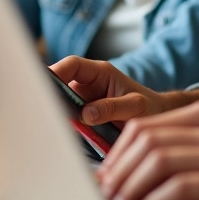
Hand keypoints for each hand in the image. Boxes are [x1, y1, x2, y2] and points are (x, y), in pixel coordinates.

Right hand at [49, 56, 172, 125]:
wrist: (156, 117)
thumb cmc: (149, 106)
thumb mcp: (135, 106)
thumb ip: (112, 108)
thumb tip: (86, 114)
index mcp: (100, 72)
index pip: (72, 65)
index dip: (57, 72)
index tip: (44, 87)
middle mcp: (88, 84)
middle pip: (60, 84)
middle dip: (49, 96)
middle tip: (42, 112)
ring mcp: (83, 100)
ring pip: (60, 103)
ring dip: (55, 113)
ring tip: (50, 126)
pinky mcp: (82, 115)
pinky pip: (67, 117)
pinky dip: (62, 124)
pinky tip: (59, 134)